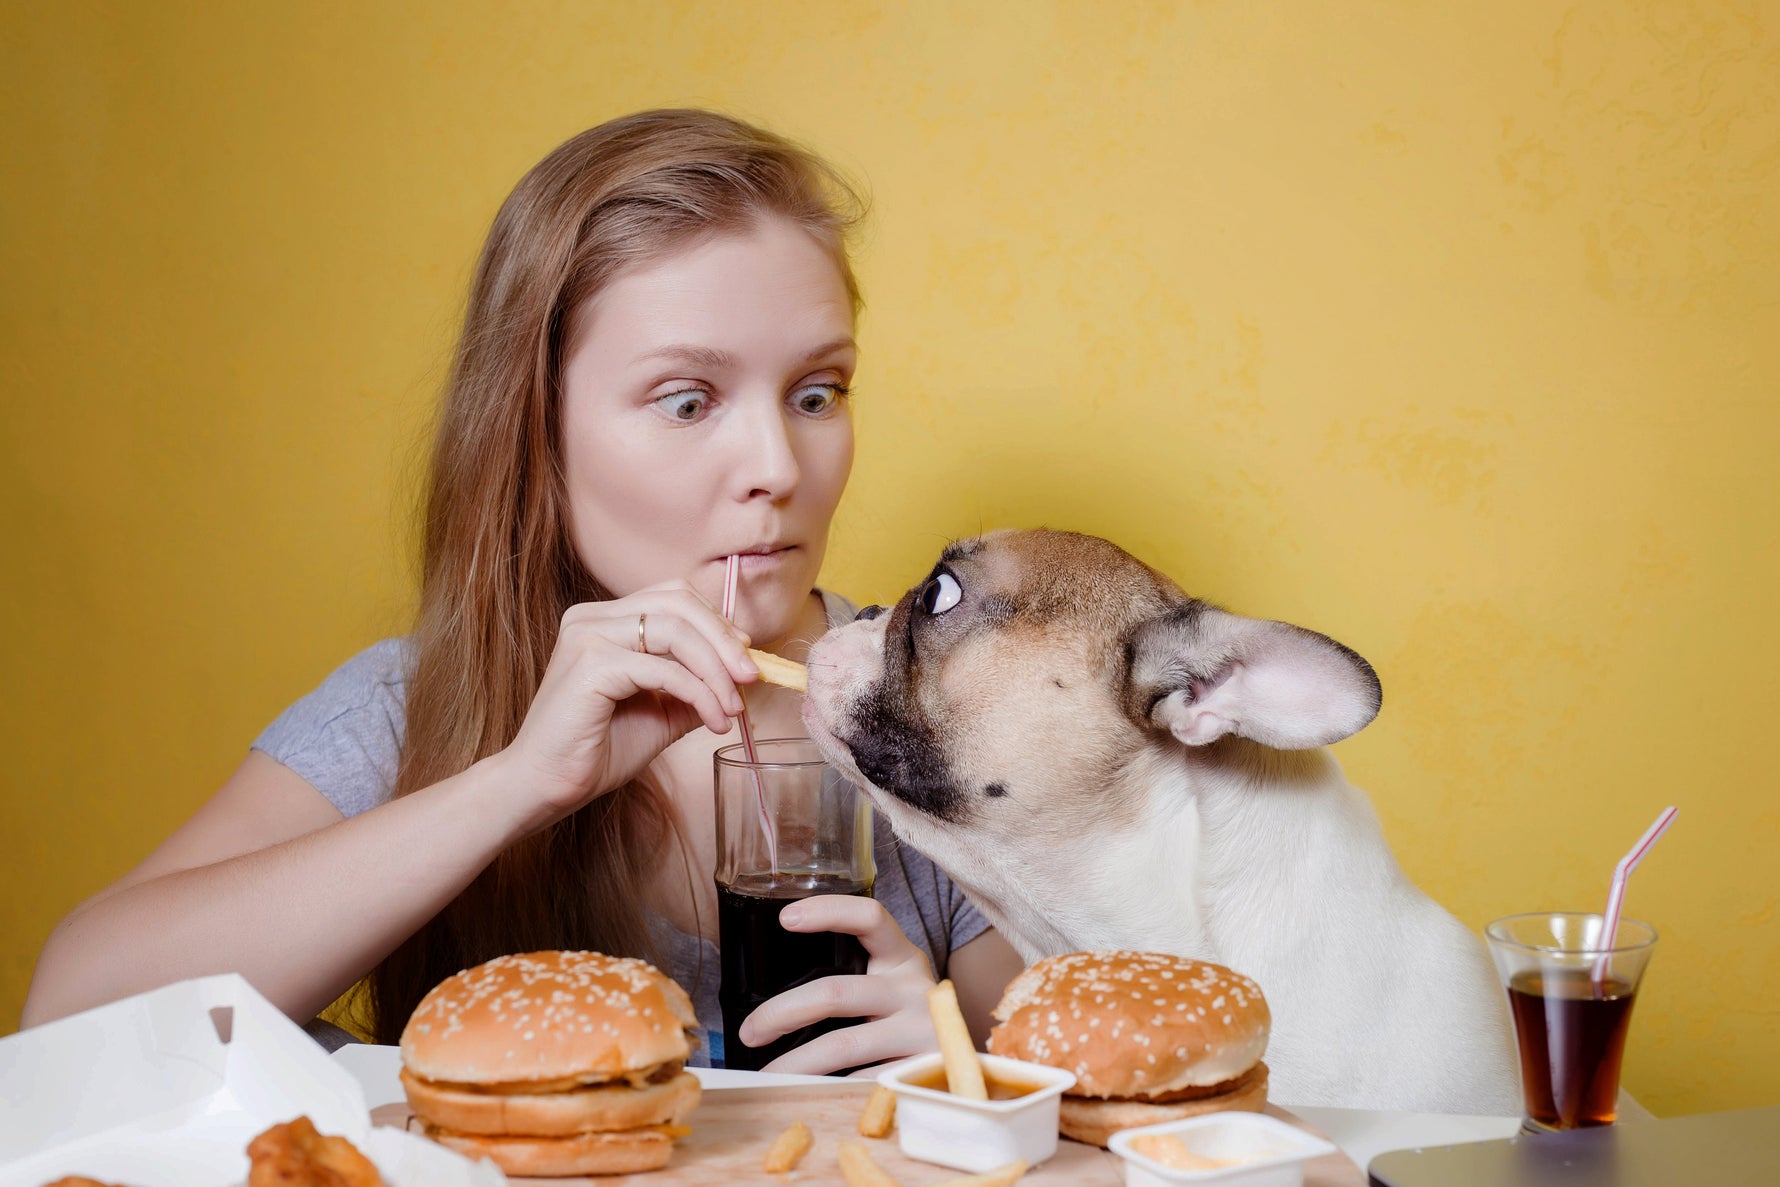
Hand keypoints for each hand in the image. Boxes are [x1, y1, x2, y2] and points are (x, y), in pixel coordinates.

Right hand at [490, 581, 759, 827]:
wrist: (545, 788)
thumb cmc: (594, 752)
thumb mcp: (660, 713)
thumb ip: (694, 688)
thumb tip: (742, 678)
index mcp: (604, 620)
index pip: (674, 597)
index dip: (717, 623)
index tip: (746, 659)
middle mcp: (591, 617)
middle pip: (679, 602)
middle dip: (725, 640)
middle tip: (752, 677)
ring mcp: (587, 636)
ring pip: (675, 630)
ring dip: (715, 670)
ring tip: (732, 709)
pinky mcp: (590, 665)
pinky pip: (663, 669)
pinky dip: (698, 693)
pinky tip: (712, 721)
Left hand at [740, 895, 939, 1075]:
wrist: (966, 1064)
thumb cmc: (907, 1017)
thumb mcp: (891, 985)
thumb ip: (852, 977)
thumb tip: (773, 1001)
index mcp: (902, 957)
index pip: (869, 917)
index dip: (828, 912)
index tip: (786, 918)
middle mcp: (914, 988)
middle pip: (836, 992)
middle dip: (782, 1012)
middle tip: (750, 1032)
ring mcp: (920, 1031)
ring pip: (842, 1044)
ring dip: (795, 1063)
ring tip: (765, 1075)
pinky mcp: (920, 1070)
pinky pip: (862, 1081)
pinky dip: (827, 1088)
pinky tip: (805, 1094)